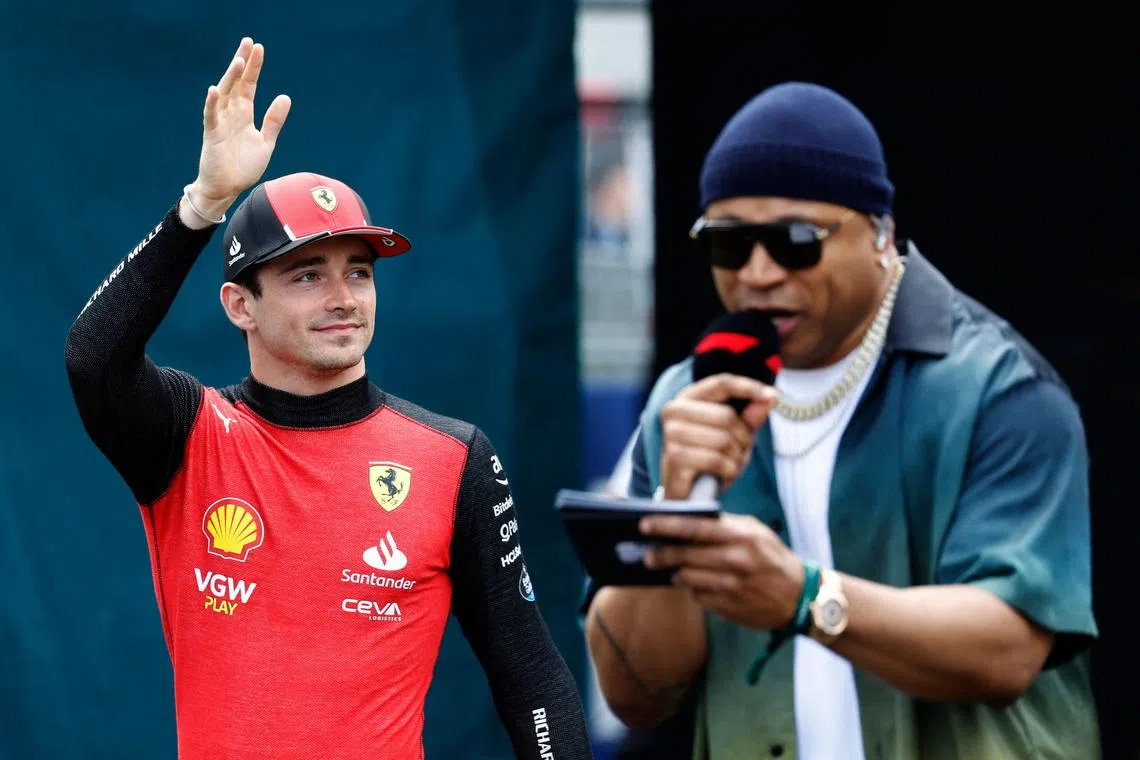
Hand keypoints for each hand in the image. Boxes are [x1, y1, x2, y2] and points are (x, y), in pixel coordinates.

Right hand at [184, 37, 291, 220]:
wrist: (227, 189)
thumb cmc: (244, 166)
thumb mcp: (266, 142)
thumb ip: (274, 120)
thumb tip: (285, 96)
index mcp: (244, 114)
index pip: (249, 85)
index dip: (254, 67)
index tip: (258, 48)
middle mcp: (231, 114)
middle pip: (236, 83)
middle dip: (242, 64)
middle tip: (248, 43)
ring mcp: (220, 123)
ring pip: (224, 95)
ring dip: (231, 78)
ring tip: (239, 61)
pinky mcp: (211, 135)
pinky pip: (210, 117)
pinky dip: (212, 103)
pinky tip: (214, 90)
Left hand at [640, 513, 803, 630]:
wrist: (798, 597)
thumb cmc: (773, 557)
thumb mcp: (755, 531)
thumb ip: (724, 524)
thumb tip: (688, 520)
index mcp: (741, 537)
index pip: (695, 528)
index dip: (666, 526)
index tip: (645, 524)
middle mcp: (735, 561)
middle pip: (684, 556)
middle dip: (660, 555)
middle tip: (647, 554)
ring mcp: (731, 587)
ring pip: (687, 579)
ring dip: (677, 574)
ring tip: (674, 569)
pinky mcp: (727, 607)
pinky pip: (698, 597)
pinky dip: (694, 590)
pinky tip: (700, 585)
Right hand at [659, 373, 776, 499]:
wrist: (689, 493)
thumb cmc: (711, 457)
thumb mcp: (736, 434)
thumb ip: (751, 416)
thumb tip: (771, 396)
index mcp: (688, 397)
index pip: (721, 383)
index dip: (748, 387)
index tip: (773, 395)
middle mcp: (673, 410)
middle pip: (727, 416)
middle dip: (743, 438)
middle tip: (738, 452)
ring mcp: (671, 434)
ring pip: (723, 440)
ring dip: (736, 457)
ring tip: (728, 465)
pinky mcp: (674, 457)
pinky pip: (717, 461)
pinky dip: (728, 471)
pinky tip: (720, 476)